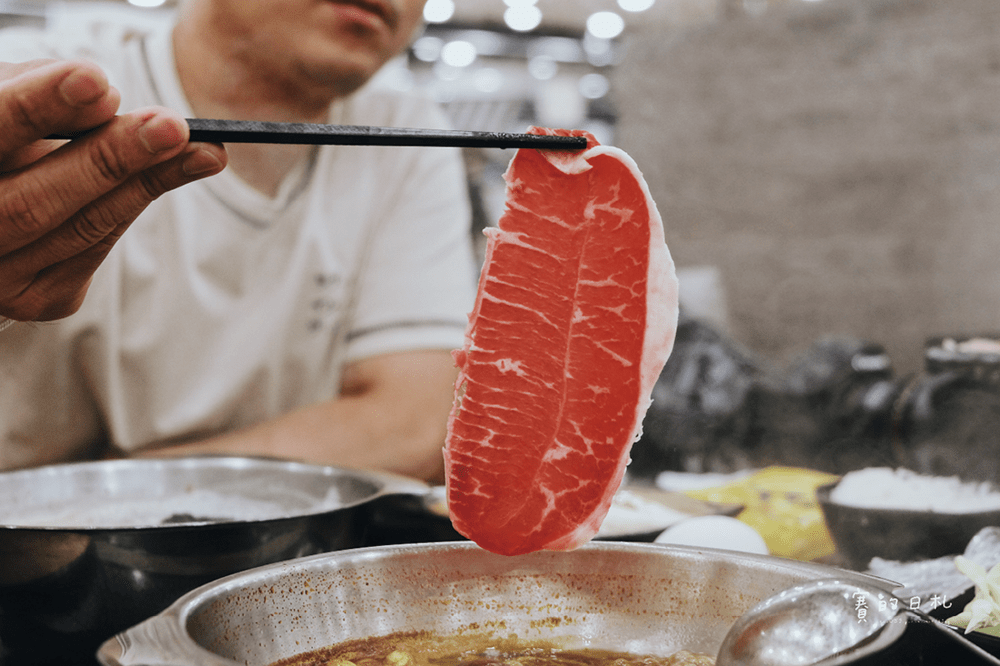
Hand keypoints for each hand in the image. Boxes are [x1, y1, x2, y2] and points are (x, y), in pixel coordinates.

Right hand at [0, 59, 226, 321]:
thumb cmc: (1, 137)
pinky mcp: (34, 300)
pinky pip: (95, 250)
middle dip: (110, 159)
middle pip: (34, 203)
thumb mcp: (8, 98)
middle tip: (172, 126)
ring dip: (146, 185)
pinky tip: (173, 173)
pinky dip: (134, 204)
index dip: (37, 106)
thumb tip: (107, 98)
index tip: (95, 79)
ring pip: (79, 231)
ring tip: (201, 150)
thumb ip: (44, 92)